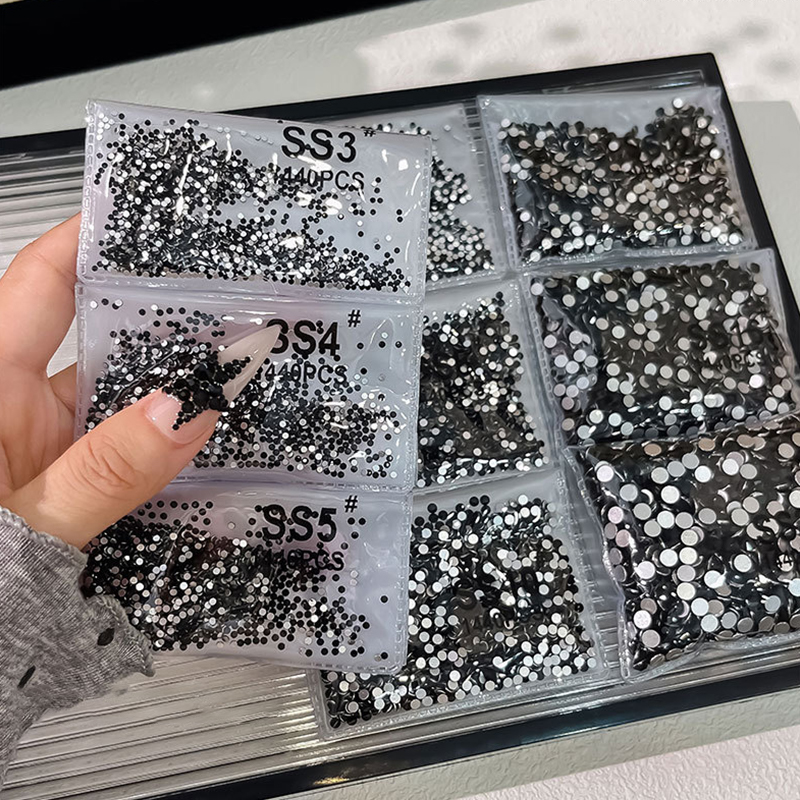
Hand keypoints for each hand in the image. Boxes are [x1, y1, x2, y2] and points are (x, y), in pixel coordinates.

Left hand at [0, 216, 219, 548]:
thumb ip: (107, 470)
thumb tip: (190, 407)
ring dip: (180, 383)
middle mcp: (22, 409)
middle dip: (163, 313)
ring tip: (247, 361)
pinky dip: (174, 439)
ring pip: (127, 395)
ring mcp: (54, 447)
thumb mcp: (30, 528)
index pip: (41, 288)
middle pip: (101, 337)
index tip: (143, 207)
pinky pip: (134, 445)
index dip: (86, 239)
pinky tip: (222, 436)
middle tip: (235, 295)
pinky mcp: (78, 482)